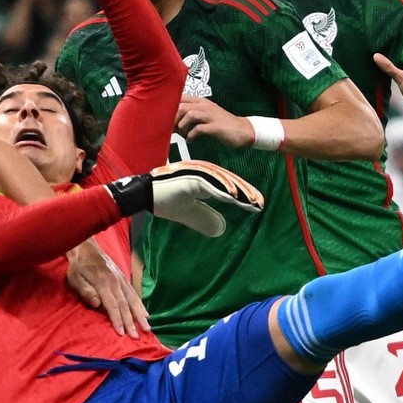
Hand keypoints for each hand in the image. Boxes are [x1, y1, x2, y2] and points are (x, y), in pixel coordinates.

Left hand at [65, 239, 145, 336]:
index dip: (118, 320)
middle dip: (131, 322)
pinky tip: (145, 314)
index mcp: (103, 283)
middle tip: (137, 336)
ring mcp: (121, 280)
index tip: (122, 333)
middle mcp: (115, 282)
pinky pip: (134, 293)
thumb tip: (96, 303)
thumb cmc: (78, 267)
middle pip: (125, 305)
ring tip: (147, 327)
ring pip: (133, 299)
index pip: (112, 305)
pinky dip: (140, 304)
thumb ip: (85, 290)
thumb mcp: (75, 278)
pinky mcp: (124, 279)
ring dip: (140, 315)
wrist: (86, 248)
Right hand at [145, 160, 263, 235]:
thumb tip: (222, 228)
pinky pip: (209, 183)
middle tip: (260, 204)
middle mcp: (201, 173)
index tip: (256, 205)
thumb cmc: (163, 201)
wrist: (142, 195)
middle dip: (246, 192)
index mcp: (202, 179)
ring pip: (222, 181)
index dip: (242, 195)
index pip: (227, 186)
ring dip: (238, 190)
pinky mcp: (189, 177)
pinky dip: (221, 188)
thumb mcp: (188, 214)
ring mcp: (195, 173)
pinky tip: (233, 195)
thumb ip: (204, 218)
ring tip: (252, 201)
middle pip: (228, 181)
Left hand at [174, 96, 254, 146]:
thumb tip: (171, 122)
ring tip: (183, 135)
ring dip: (182, 127)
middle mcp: (205, 106)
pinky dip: (191, 136)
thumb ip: (190, 115)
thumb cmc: (220, 123)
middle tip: (172, 130)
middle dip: (173, 119)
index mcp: (201, 102)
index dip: (169, 108)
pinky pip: (198, 129)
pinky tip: (190, 140)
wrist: (242, 130)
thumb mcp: (205, 114)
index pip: (180, 98)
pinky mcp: (215, 127)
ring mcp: (211, 115)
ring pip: (189, 115)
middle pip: (182, 106)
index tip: (166, 119)